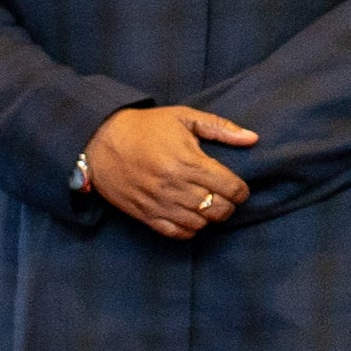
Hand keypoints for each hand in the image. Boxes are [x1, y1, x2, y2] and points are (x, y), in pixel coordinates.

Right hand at [86, 105, 258, 239]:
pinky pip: (175, 233)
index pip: (230, 187)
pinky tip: (190, 218)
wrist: (98, 141)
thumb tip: (252, 139)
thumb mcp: (183, 117)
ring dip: (209, 218)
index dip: (241, 190)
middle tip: (224, 198)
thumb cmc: (144, 127)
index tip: (238, 187)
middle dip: (228, 205)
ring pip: (199, 224)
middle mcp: (175, 185)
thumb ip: (220, 127)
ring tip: (207, 207)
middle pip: (218, 209)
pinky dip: (188, 230)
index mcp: (188, 161)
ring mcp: (159, 202)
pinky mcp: (144, 214)